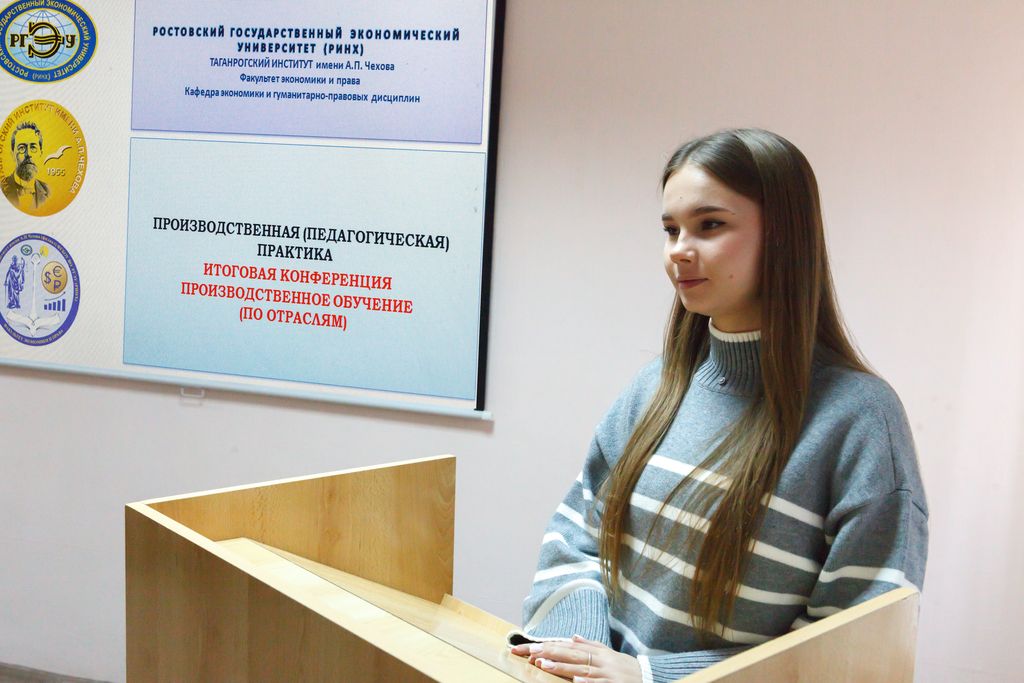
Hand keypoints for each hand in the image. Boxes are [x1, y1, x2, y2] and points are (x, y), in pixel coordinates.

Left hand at [510, 635, 641, 682]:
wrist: (650, 676)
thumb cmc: (626, 667)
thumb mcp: (609, 653)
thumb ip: (590, 645)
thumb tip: (572, 637)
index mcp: (596, 652)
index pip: (568, 647)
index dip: (549, 647)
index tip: (531, 648)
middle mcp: (600, 660)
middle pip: (571, 655)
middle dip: (550, 654)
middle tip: (531, 653)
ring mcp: (606, 673)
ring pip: (581, 669)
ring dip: (562, 667)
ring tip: (543, 665)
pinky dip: (586, 682)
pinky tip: (574, 681)